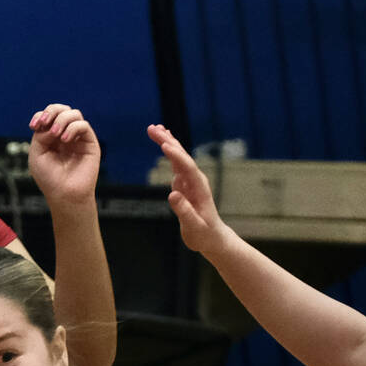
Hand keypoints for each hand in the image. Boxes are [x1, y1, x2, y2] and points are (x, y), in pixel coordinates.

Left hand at [27, 103, 100, 209]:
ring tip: (56, 134)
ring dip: (62, 119)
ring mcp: (77, 138)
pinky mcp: (89, 143)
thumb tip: (53, 124)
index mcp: (51, 137)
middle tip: (45, 122)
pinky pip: (83, 125)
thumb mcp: (37, 154)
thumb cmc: (49, 178)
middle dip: (52, 111)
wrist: (64, 195)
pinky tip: (65, 140)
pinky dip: (73, 128)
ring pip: (74, 114)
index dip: (41, 115)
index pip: (48, 116)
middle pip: (61, 109)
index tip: (34, 126)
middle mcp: (65, 134)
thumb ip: (41, 135)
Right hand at [148, 123, 231, 255]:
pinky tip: (164, 142)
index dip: (176, 156)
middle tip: (153, 128)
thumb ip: (184, 211)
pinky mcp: (185, 184)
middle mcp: (195, 180)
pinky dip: (169, 152)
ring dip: (167, 142)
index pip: (187, 168)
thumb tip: (172, 195)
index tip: (164, 145)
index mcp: (199, 189)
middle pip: (181, 157)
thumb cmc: (204, 234)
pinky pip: (176, 163)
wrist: (213, 237)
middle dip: (168, 141)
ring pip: (178, 157)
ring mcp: (190, 181)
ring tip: (154, 128)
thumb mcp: (194, 226)